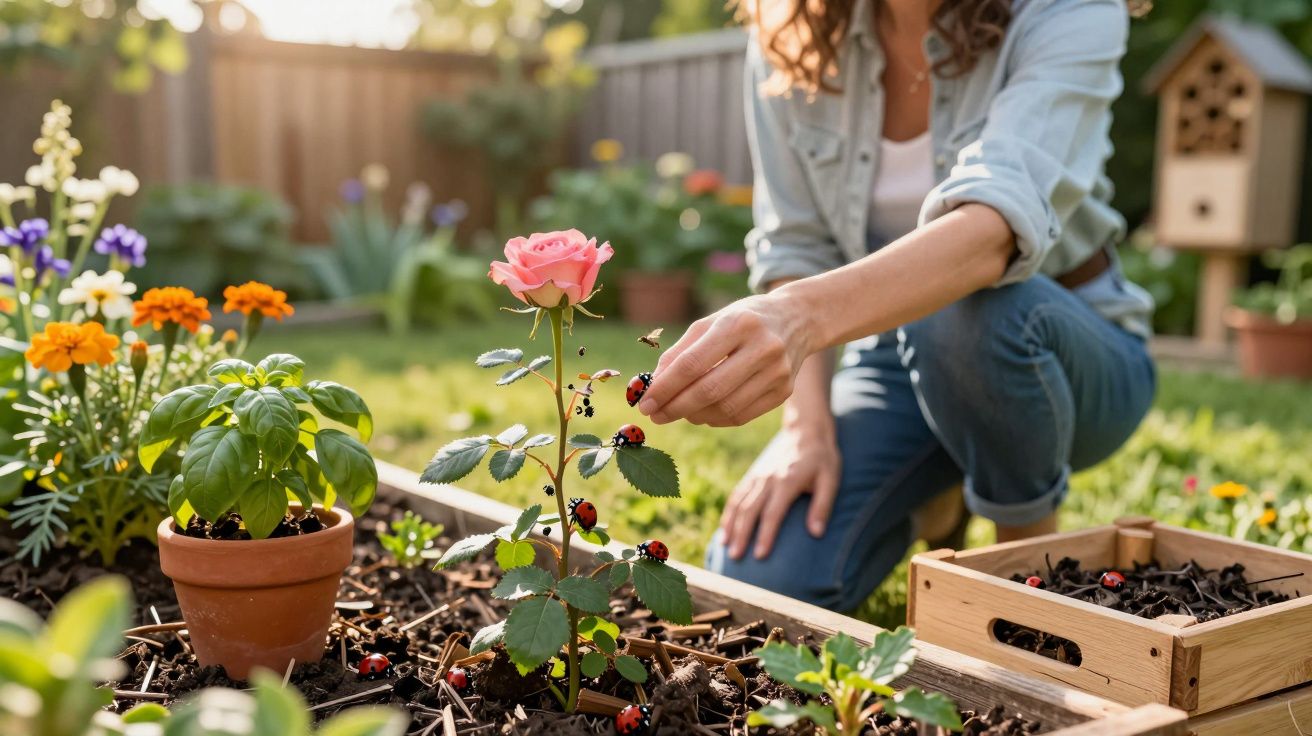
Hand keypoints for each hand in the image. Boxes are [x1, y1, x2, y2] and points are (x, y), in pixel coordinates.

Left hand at [637, 292, 812, 426]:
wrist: (797, 319)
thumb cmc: (743, 320)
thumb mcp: (710, 323)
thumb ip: (679, 352)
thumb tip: (652, 386)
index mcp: (738, 323)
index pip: (692, 364)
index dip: (665, 388)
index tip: (644, 403)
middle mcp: (762, 347)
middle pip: (709, 390)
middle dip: (675, 407)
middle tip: (655, 415)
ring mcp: (777, 372)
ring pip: (725, 408)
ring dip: (694, 416)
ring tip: (678, 411)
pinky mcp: (784, 392)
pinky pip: (741, 416)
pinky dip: (714, 419)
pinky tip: (701, 413)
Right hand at [720, 423, 840, 559]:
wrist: (805, 430)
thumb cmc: (822, 458)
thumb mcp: (830, 479)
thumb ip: (822, 506)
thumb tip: (816, 533)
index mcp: (787, 481)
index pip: (773, 513)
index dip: (766, 535)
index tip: (760, 555)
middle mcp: (768, 479)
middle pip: (750, 511)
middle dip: (742, 535)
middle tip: (736, 558)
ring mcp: (758, 476)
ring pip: (739, 503)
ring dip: (731, 526)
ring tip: (725, 547)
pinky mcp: (753, 474)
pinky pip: (737, 495)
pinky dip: (729, 513)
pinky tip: (725, 529)